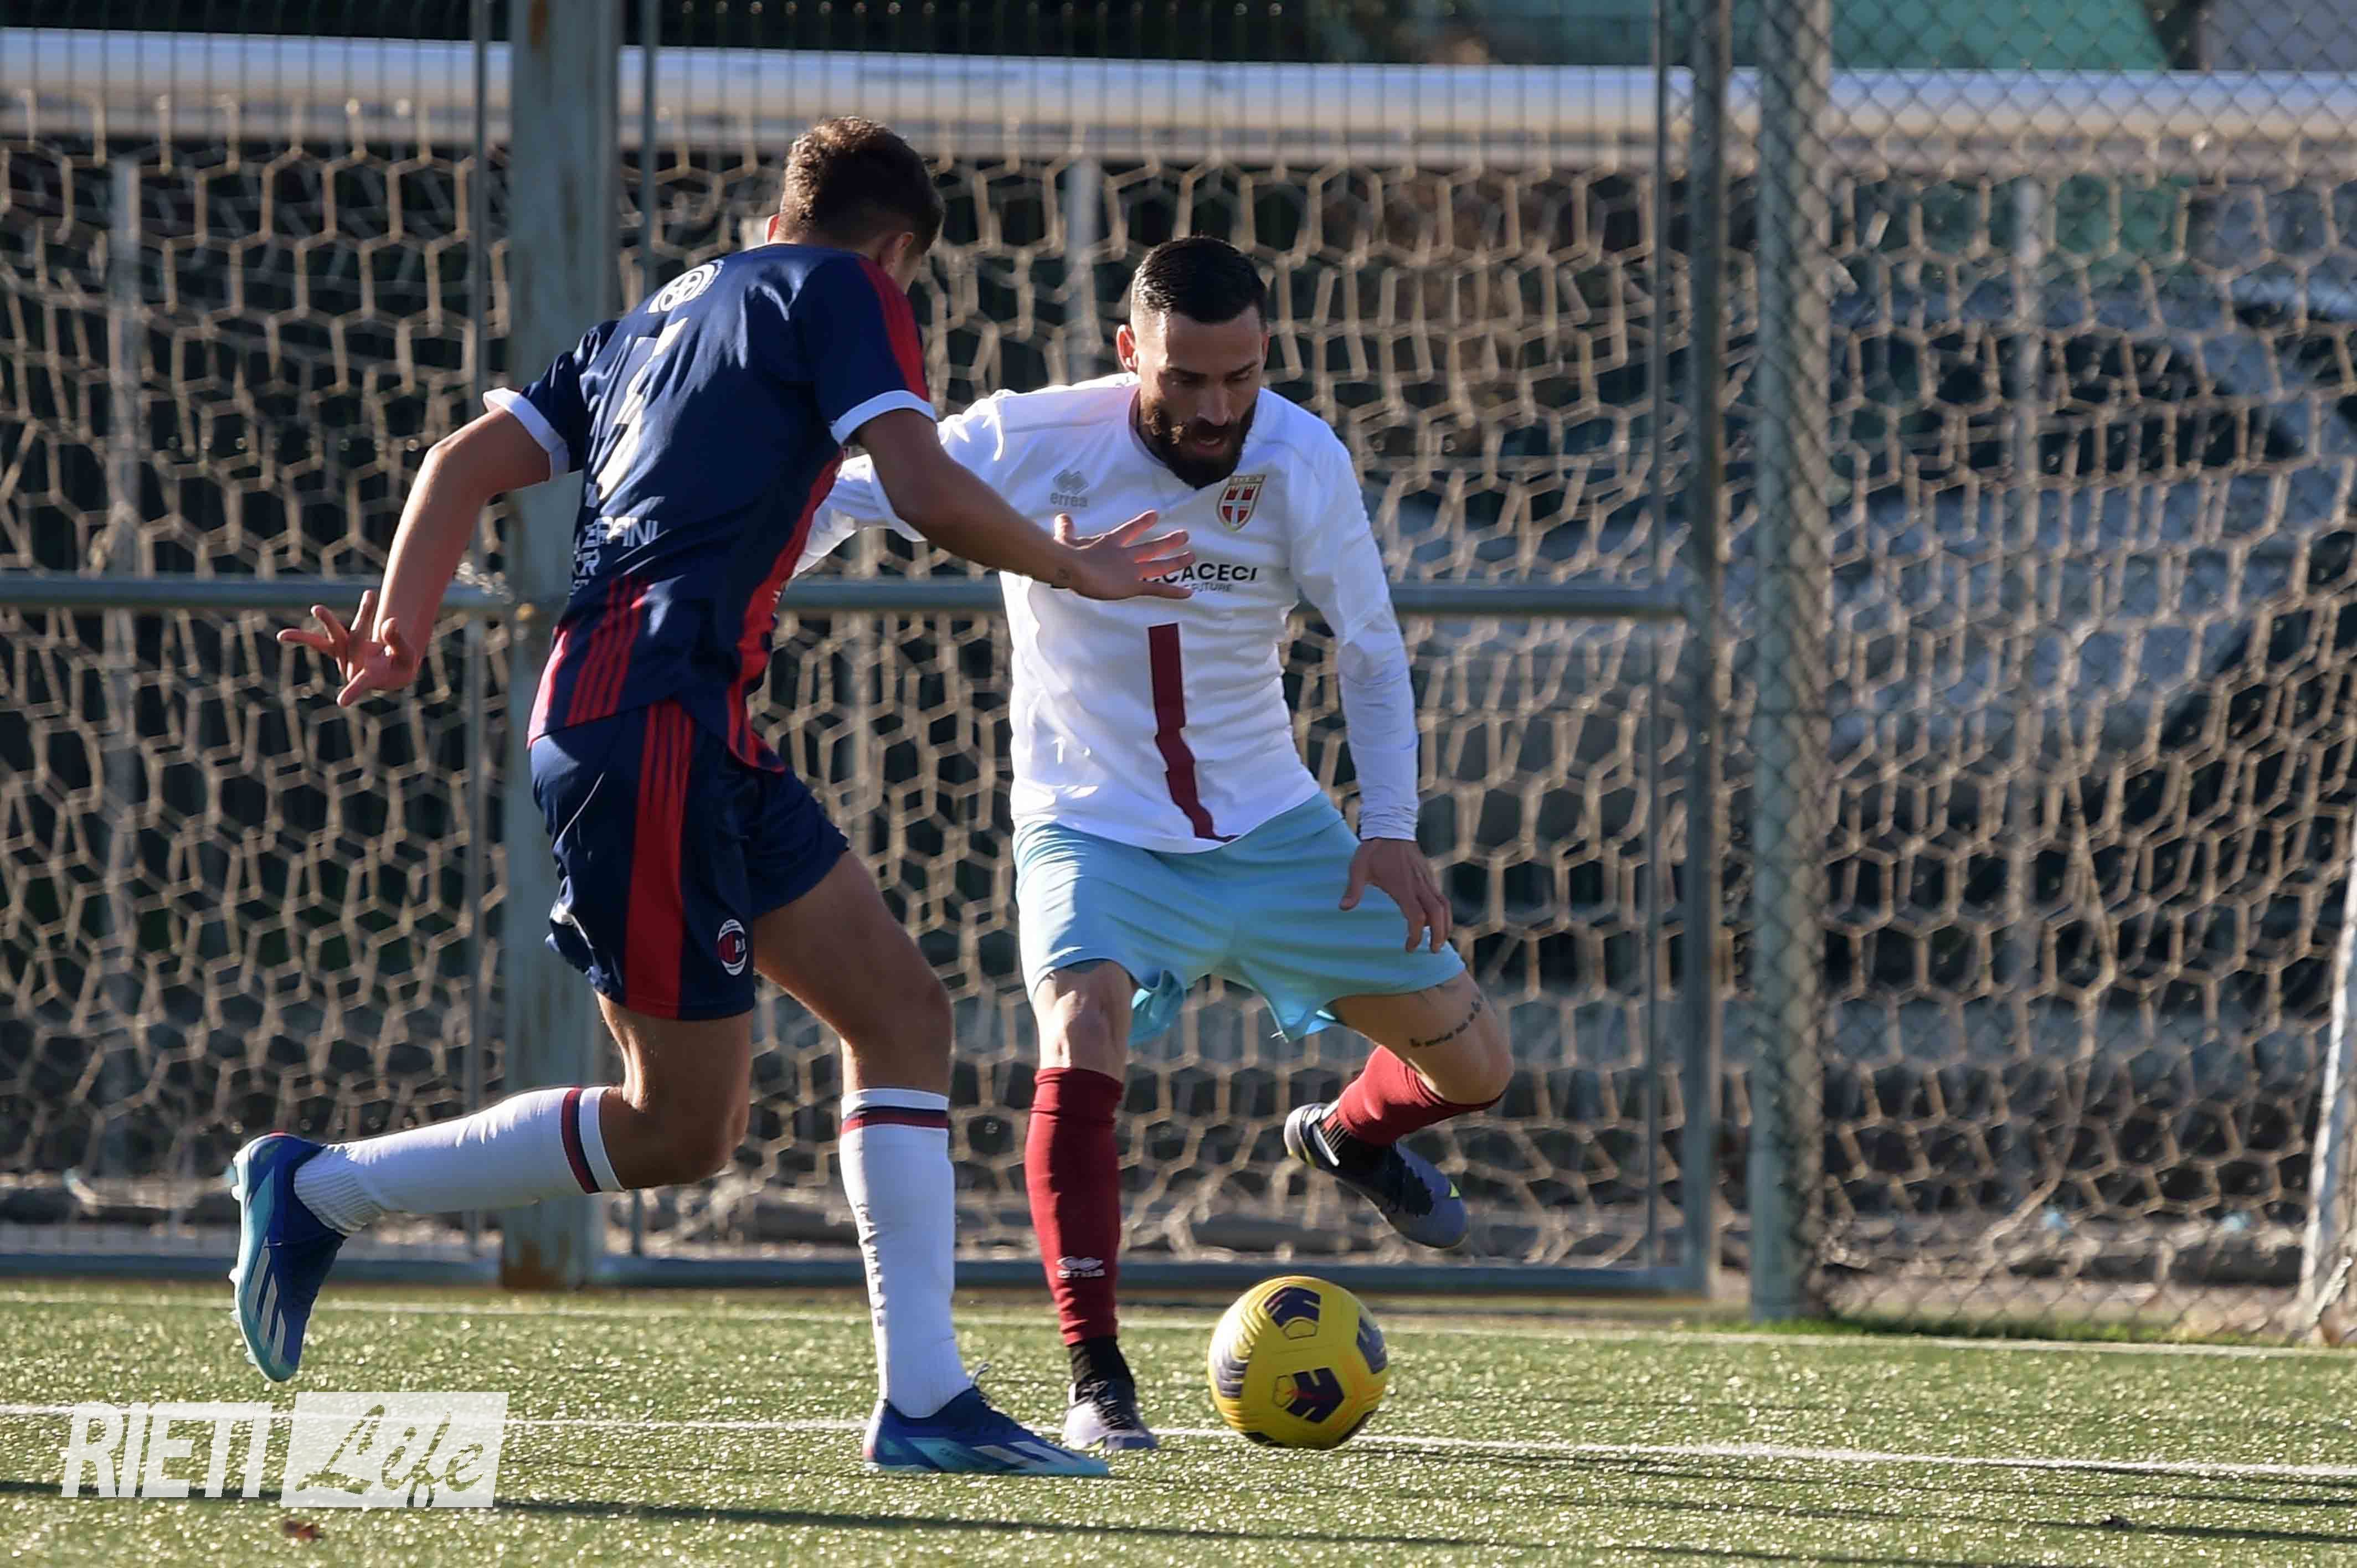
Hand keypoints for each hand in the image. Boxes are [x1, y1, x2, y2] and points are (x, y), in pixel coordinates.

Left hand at [276, 588, 420, 706]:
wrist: (391, 670)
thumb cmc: (401, 665)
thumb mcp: (407, 656)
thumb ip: (397, 641)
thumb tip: (389, 620)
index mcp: (370, 676)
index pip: (362, 682)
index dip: (353, 692)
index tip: (342, 702)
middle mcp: (351, 667)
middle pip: (339, 643)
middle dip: (330, 623)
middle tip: (317, 608)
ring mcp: (343, 656)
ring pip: (329, 638)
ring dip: (317, 623)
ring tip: (282, 635)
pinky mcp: (339, 647)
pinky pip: (325, 638)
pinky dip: (316, 627)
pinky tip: (283, 637)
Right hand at [1052, 511, 1193, 600]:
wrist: (1072, 566)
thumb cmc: (1067, 554)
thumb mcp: (1066, 539)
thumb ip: (1067, 528)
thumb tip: (1062, 517)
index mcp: (1110, 543)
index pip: (1130, 530)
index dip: (1142, 523)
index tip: (1154, 515)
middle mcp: (1125, 555)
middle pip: (1152, 547)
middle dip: (1169, 541)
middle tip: (1185, 535)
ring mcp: (1131, 570)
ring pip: (1159, 565)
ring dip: (1177, 561)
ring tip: (1192, 556)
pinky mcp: (1132, 585)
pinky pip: (1157, 589)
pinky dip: (1173, 591)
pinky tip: (1189, 593)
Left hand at [1341, 836, 1451, 952]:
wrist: (1391, 826)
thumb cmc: (1373, 849)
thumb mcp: (1358, 868)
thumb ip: (1353, 889)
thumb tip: (1343, 908)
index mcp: (1403, 886)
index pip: (1416, 916)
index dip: (1415, 935)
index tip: (1409, 947)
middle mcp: (1419, 884)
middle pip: (1438, 914)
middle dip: (1439, 934)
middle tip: (1433, 950)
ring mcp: (1426, 879)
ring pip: (1443, 905)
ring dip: (1445, 924)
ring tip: (1438, 940)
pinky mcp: (1429, 875)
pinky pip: (1440, 897)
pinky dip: (1442, 912)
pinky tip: (1434, 920)